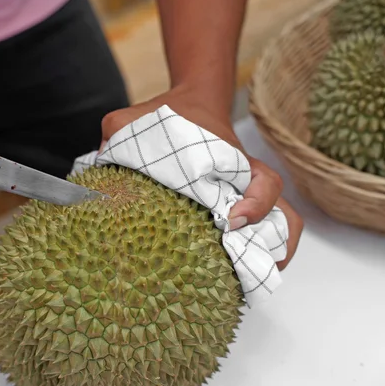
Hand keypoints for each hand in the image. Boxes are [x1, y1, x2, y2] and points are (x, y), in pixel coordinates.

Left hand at [100, 85, 302, 269]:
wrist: (194, 102)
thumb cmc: (170, 113)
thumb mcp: (137, 117)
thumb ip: (118, 132)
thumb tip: (102, 161)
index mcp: (229, 159)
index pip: (263, 182)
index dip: (256, 205)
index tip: (232, 221)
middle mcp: (244, 180)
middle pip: (282, 216)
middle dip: (266, 247)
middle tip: (239, 267)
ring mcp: (245, 195)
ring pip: (281, 227)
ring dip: (270, 255)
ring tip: (246, 283)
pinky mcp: (237, 206)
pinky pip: (263, 231)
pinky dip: (259, 253)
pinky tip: (236, 276)